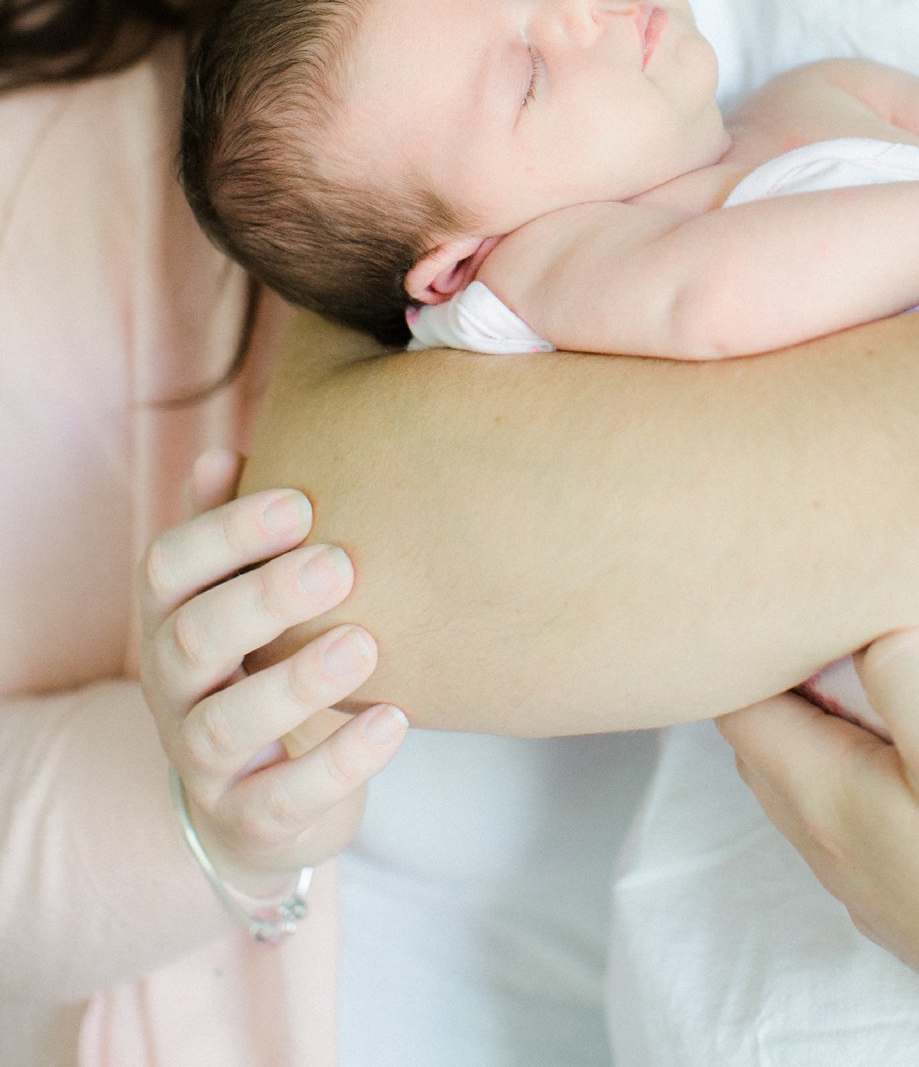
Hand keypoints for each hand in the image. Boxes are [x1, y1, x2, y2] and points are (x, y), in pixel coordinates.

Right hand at [137, 448, 406, 896]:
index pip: (166, 567)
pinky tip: (396, 722)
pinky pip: (282, 800)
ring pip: (226, 725)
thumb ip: (234, 529)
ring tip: (365, 645)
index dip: (225, 532)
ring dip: (297, 682)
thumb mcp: (243, 594)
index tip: (301, 504)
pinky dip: (339, 764)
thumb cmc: (264, 660)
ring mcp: (203, 761)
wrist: (261, 798)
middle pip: (193, 639)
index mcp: (172, 617)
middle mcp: (173, 688)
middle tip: (339, 565)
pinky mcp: (248, 820)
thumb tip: (219, 454)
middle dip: (263, 598)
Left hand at [720, 630, 918, 1066]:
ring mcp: (884, 888)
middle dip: (793, 673)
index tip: (800, 589)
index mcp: (819, 802)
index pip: (737, 704)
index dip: (754, 641)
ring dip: (846, 718)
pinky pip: (883, 814)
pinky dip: (891, 763)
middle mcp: (834, 851)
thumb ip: (900, 661)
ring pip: (829, 778)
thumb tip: (871, 624)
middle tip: (847, 612)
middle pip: (776, 740)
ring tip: (898, 662)